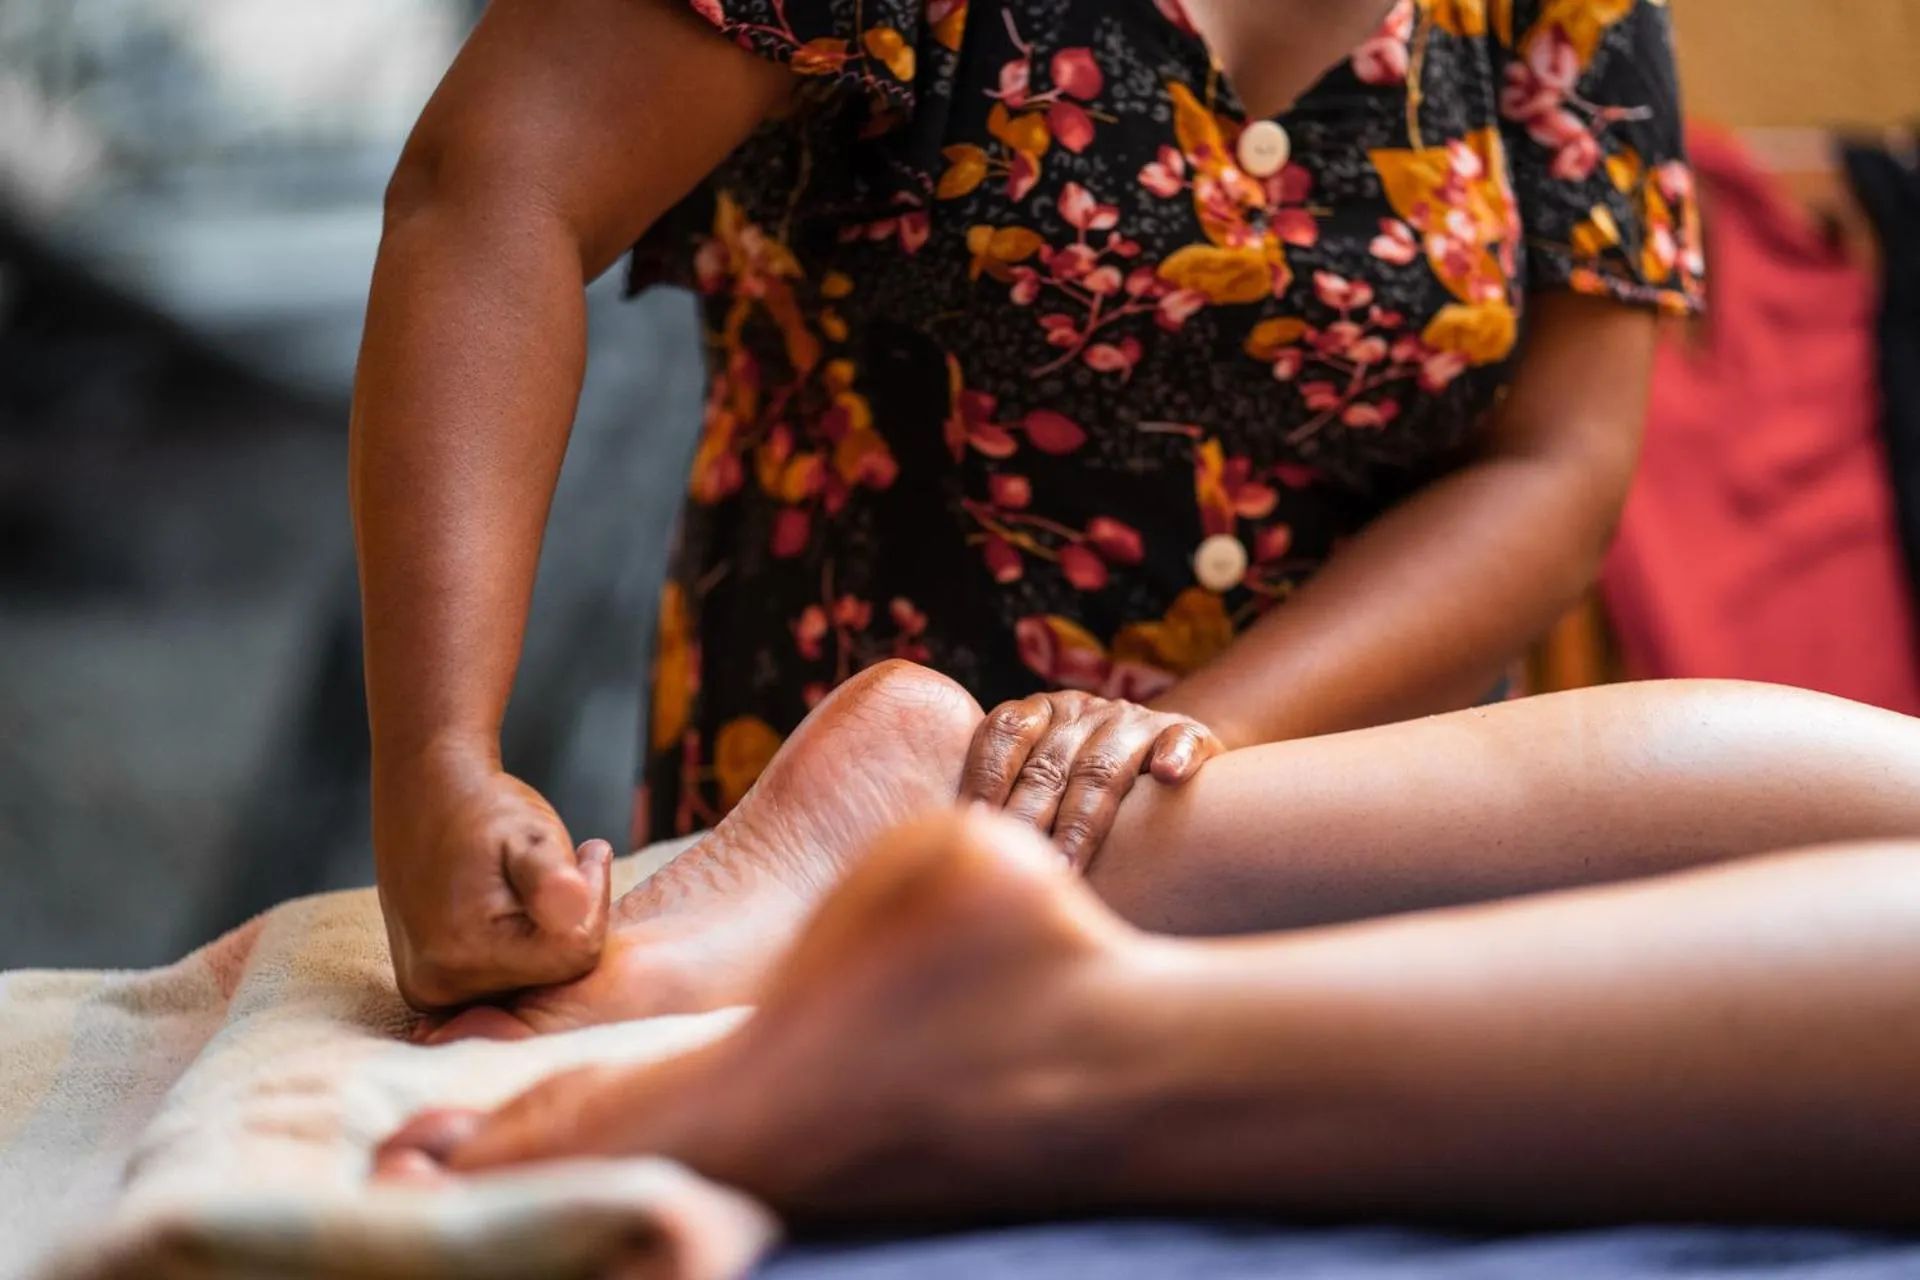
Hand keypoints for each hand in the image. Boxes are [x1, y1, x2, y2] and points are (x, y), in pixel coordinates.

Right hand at [374, 748, 612, 1011]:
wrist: (425, 795)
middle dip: (566, 923)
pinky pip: (500, 979)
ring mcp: (429, 993)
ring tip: (530, 881)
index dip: (593, 903)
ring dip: (540, 936)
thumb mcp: (529, 833)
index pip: (575, 955)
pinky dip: (515, 946)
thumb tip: (573, 904)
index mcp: (466, 953)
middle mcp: (439, 986)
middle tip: (560, 865)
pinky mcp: (428, 988)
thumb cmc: (485, 811)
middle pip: (549, 977)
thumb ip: (550, 874)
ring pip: (528, 980)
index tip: (587, 855)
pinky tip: (506, 906)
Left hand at [961, 692, 1222, 868]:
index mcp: (1039, 714)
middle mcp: (1083, 711)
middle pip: (1049, 765)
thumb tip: (945, 851)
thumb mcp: (1042, 780)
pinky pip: (1180, 739)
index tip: (971, 829)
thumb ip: (1001, 802)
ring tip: (1065, 868)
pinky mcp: (1186, 733)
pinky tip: (1168, 776)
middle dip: (1027, 819)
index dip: (987, 779)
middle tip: (1011, 868)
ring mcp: (1134, 722)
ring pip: (1104, 769)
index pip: (1004, 734)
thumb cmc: (1081, 788)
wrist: (1162, 759)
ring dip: (1083, 821)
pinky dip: (1175, 754)